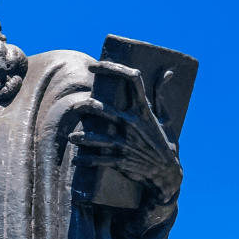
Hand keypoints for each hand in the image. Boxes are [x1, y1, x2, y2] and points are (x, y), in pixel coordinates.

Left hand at [68, 61, 182, 204]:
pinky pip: (99, 160)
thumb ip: (160, 94)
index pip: (132, 80)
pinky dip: (86, 160)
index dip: (112, 68)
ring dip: (81, 137)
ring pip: (97, 137)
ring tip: (71, 137)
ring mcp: (126, 143)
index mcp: (143, 110)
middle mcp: (133, 123)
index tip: (94, 66)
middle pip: (103, 109)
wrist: (168, 173)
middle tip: (76, 107)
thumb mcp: (166, 117)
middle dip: (85, 106)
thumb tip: (166, 72)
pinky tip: (76, 160)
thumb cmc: (165, 142)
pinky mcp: (121, 160)